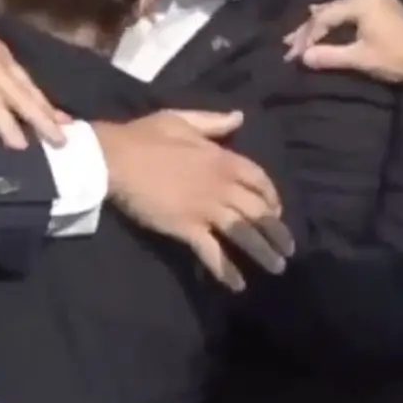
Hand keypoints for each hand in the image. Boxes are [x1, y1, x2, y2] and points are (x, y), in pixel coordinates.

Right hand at [94, 109, 294, 290]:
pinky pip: (213, 253)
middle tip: (288, 250)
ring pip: (243, 234)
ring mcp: (206, 209)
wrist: (115, 159)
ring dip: (263, 252)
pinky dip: (226, 270)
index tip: (277, 211)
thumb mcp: (181, 119)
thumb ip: (213, 122)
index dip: (273, 198)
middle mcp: (223, 186)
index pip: (260, 181)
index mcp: (224, 159)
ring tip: (276, 268)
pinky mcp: (187, 228)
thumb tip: (239, 117)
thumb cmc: (144, 136)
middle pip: (260, 212)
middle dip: (277, 232)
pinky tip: (237, 285)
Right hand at [282, 0, 402, 92]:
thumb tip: (302, 57)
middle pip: (331, 10)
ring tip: (301, 36)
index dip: (306, 36)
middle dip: (310, 29)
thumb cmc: (395, 59)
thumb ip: (329, 56)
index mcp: (363, 2)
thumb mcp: (359, 59)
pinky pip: (353, 9)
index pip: (324, 17)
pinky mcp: (386, 7)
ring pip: (341, 9)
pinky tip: (327, 25)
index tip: (292, 54)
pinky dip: (338, 20)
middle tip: (289, 44)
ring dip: (322, 24)